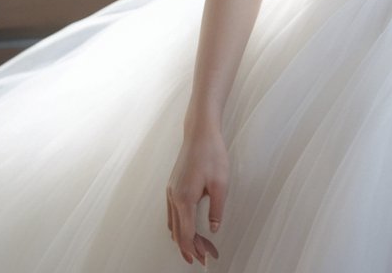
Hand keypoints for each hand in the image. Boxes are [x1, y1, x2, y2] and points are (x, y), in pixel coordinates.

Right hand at [166, 129, 227, 265]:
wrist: (200, 132)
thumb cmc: (212, 154)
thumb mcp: (221, 183)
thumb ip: (217, 209)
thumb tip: (214, 229)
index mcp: (184, 199)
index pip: (187, 235)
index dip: (196, 250)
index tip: (206, 259)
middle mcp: (173, 197)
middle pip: (178, 233)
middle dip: (191, 248)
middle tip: (204, 258)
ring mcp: (170, 191)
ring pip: (173, 225)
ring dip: (184, 239)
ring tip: (198, 248)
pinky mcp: (172, 186)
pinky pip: (172, 214)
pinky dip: (179, 227)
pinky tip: (188, 229)